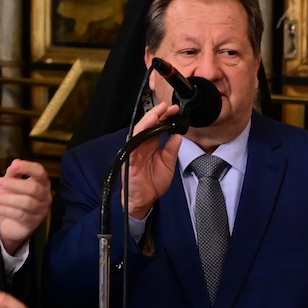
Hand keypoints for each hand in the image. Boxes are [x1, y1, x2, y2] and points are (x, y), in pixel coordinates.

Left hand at [0, 159, 51, 254]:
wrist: (12, 223)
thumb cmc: (14, 199)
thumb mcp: (11, 184)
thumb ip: (13, 173)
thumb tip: (15, 163)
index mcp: (42, 183)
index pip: (40, 172)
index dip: (28, 167)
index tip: (14, 165)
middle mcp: (45, 196)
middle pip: (33, 188)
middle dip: (14, 184)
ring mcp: (41, 211)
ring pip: (26, 203)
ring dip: (6, 199)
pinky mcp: (33, 223)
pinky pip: (20, 215)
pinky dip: (4, 210)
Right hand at [122, 101, 182, 220]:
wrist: (144, 200)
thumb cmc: (153, 183)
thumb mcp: (168, 164)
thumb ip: (172, 149)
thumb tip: (178, 135)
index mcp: (151, 145)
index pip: (157, 126)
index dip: (165, 117)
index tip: (175, 110)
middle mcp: (142, 145)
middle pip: (148, 124)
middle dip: (158, 113)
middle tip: (168, 106)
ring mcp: (135, 151)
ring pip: (139, 130)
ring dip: (148, 120)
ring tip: (158, 112)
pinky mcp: (130, 159)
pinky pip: (133, 144)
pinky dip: (140, 134)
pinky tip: (147, 127)